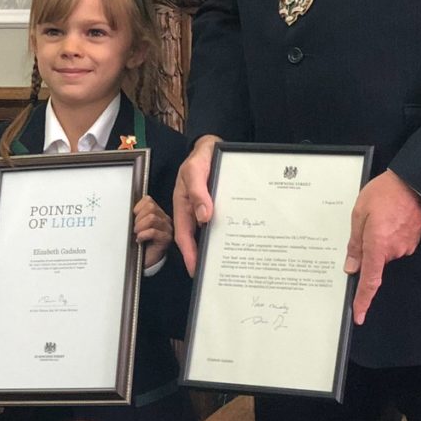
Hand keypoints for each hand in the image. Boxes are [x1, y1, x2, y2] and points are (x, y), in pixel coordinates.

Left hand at [133, 194, 172, 268]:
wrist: (146, 262)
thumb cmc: (141, 244)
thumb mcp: (137, 227)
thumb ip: (137, 216)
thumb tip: (129, 210)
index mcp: (158, 213)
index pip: (148, 200)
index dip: (138, 208)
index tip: (134, 218)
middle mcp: (164, 219)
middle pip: (150, 207)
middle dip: (138, 218)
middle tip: (136, 228)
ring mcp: (167, 229)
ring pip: (152, 218)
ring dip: (140, 226)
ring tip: (137, 234)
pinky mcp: (166, 239)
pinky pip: (153, 231)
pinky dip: (143, 235)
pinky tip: (140, 240)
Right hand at [172, 134, 220, 275]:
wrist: (212, 145)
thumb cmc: (199, 157)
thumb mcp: (194, 171)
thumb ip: (197, 192)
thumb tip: (204, 218)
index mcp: (183, 206)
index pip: (184, 235)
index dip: (189, 254)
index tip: (195, 271)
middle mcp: (194, 211)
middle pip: (197, 238)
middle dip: (203, 256)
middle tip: (215, 275)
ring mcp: (207, 209)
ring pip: (210, 232)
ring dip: (217, 245)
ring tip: (228, 263)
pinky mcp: (220, 205)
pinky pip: (222, 221)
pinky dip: (227, 231)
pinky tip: (238, 239)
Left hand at [344, 170, 420, 325]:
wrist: (416, 182)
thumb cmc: (387, 192)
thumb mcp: (360, 212)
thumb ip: (355, 242)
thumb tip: (351, 265)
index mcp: (377, 245)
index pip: (369, 281)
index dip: (363, 300)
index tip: (358, 315)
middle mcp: (394, 251)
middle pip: (375, 259)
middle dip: (368, 246)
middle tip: (367, 220)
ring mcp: (406, 246)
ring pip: (385, 250)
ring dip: (380, 236)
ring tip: (381, 212)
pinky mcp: (413, 240)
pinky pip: (396, 242)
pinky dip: (390, 232)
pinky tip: (390, 215)